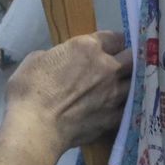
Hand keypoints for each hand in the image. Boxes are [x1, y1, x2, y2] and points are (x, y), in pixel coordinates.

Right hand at [6, 31, 131, 156]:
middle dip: (128, 58)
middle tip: (120, 64)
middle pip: (132, 57)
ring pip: (135, 83)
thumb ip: (56, 56)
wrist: (36, 127)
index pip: (113, 37)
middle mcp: (107, 68)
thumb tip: (60, 62)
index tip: (108, 47)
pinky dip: (125, 106)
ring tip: (122, 86)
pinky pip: (128, 108)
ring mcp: (113, 94)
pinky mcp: (113, 117)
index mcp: (88, 48)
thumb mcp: (36, 60)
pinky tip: (119, 108)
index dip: (112, 42)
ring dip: (129, 82)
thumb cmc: (29, 89)